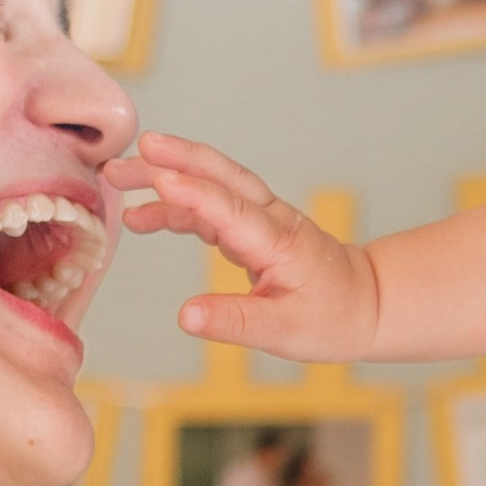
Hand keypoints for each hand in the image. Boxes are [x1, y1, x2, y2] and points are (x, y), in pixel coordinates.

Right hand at [122, 134, 379, 360]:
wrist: (367, 304)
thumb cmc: (332, 318)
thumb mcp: (285, 330)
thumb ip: (234, 322)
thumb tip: (185, 316)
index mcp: (279, 241)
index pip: (231, 209)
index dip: (194, 193)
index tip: (157, 177)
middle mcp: (269, 220)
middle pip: (219, 176)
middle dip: (174, 159)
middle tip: (129, 155)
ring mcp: (261, 219)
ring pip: (211, 184)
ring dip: (167, 175)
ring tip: (118, 178)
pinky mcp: (251, 228)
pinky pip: (210, 206)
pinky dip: (177, 205)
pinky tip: (142, 216)